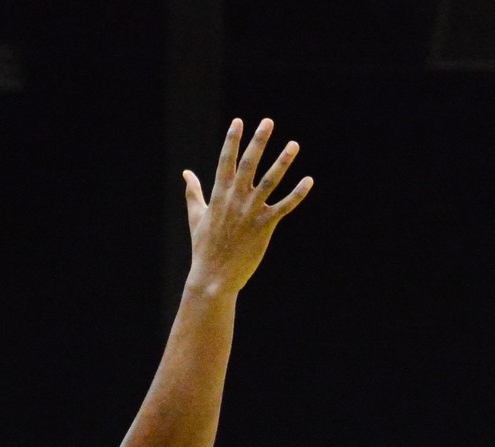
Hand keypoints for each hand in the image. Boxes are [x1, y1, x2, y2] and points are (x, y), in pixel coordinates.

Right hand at [183, 119, 311, 297]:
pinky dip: (297, 194)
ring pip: (269, 181)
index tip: (239, 121)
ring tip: (294, 144)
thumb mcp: (196, 217)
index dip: (232, 140)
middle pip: (248, 165)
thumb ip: (193, 193)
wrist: (213, 278)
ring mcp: (250, 213)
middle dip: (258, 142)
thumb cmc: (204, 248)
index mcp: (219, 196)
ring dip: (282, 161)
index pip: (225, 162)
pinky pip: (284, 206)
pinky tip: (308, 180)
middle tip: (267, 121)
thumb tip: (186, 173)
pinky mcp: (264, 227)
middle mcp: (235, 200)